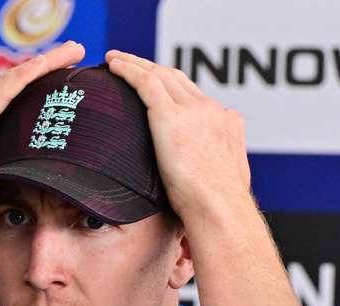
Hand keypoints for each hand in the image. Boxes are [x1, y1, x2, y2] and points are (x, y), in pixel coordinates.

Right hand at [0, 41, 85, 243]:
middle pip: (15, 82)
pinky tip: (45, 64)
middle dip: (47, 64)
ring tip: (74, 50)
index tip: (69, 73)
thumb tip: (42, 176)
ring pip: (12, 80)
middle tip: (77, 51)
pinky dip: (25, 76)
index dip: (39, 81)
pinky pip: (2, 93)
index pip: (13, 96)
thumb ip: (13, 170)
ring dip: (44, 62)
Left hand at [106, 50, 252, 226]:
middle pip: (178, 78)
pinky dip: (128, 70)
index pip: (196, 97)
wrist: (220, 209)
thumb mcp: (222, 184)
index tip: (156, 88)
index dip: (173, 88)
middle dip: (152, 68)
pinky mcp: (172, 116)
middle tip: (130, 64)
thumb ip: (209, 173)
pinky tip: (112, 65)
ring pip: (160, 74)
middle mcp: (212, 110)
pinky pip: (145, 82)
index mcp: (227, 124)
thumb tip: (197, 186)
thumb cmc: (217, 210)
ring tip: (115, 60)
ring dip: (135, 63)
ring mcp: (194, 110)